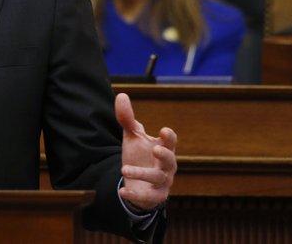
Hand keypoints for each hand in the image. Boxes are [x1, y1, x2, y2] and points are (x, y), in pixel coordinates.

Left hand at [115, 92, 176, 211]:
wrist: (137, 182)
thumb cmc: (139, 155)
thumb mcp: (132, 136)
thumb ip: (127, 118)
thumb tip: (121, 95)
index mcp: (163, 148)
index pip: (170, 142)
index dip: (169, 137)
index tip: (163, 130)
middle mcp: (166, 166)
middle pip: (171, 160)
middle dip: (165, 155)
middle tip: (155, 148)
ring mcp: (161, 182)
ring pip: (157, 179)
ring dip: (142, 173)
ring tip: (124, 169)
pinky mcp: (153, 197)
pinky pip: (147, 197)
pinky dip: (135, 194)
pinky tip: (122, 191)